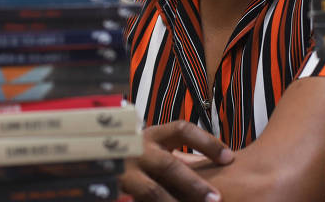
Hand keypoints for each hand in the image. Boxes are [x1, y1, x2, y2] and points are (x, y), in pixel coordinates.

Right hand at [119, 120, 234, 201]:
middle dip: (194, 184)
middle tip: (216, 199)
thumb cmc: (135, 158)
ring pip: (152, 191)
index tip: (230, 158)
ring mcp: (124, 173)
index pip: (182, 130)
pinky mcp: (113, 191)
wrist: (94, 160)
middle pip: (170, 166)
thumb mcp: (152, 148)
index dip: (207, 142)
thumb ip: (176, 156)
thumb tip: (223, 162)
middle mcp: (137, 151)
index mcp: (152, 135)